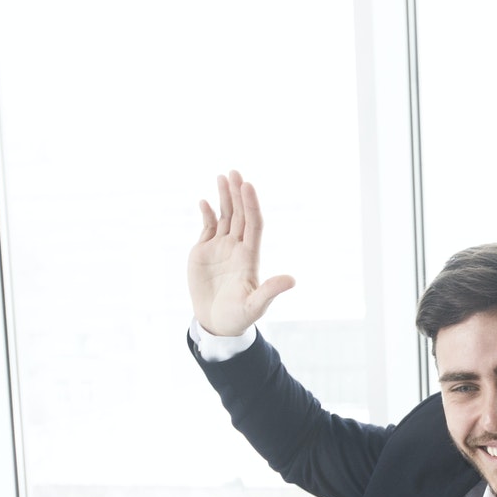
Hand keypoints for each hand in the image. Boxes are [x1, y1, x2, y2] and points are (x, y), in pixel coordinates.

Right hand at [187, 170, 295, 337]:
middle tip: (235, 172)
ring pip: (225, 216)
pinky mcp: (204, 252)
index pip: (253, 224)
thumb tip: (292, 280)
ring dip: (224, 197)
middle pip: (240, 215)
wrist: (218, 324)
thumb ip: (270, 291)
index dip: (251, 205)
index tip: (248, 186)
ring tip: (222, 176)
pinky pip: (207, 227)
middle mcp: (237, 248)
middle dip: (238, 193)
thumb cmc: (239, 317)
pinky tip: (204, 201)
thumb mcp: (255, 306)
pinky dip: (206, 213)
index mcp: (250, 256)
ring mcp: (220, 248)